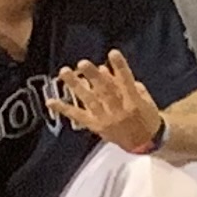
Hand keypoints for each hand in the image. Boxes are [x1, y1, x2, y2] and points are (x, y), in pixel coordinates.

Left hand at [47, 50, 164, 155]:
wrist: (145, 143)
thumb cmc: (146, 115)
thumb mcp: (143, 98)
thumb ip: (124, 83)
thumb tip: (104, 68)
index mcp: (134, 103)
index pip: (127, 82)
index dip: (121, 67)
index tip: (113, 53)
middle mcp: (118, 112)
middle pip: (105, 92)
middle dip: (94, 76)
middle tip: (83, 63)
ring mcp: (105, 120)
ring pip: (89, 101)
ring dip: (75, 86)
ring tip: (64, 72)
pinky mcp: (95, 126)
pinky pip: (77, 116)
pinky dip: (63, 109)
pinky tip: (50, 101)